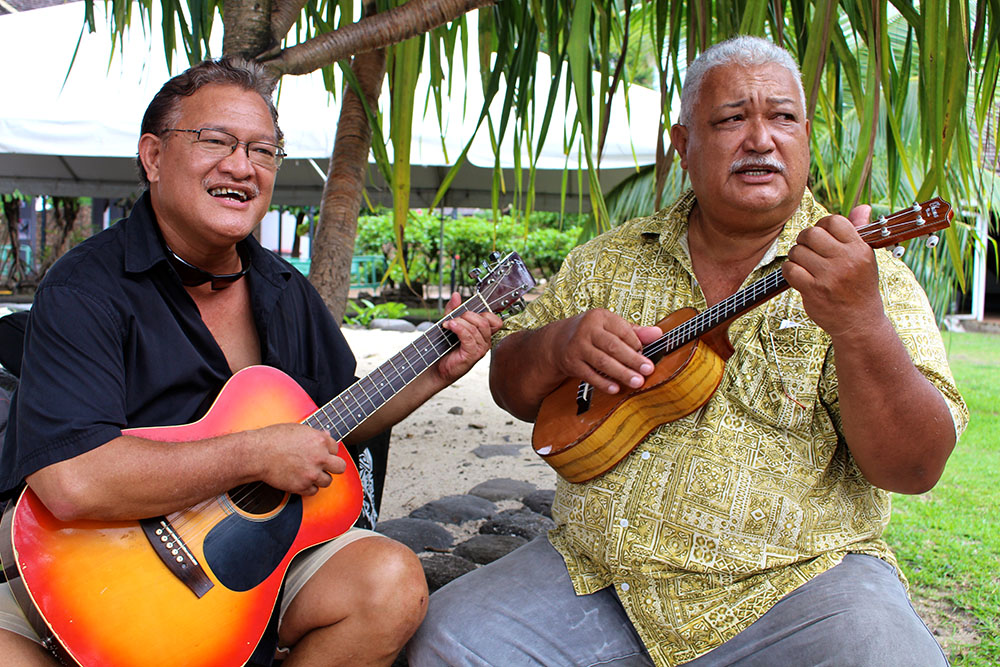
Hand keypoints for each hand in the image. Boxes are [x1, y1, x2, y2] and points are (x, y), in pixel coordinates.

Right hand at [251, 423, 346, 495]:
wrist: (257, 453)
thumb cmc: (273, 439)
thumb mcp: (298, 429)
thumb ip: (315, 434)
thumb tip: (327, 436)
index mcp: (320, 440)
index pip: (336, 448)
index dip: (328, 451)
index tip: (321, 453)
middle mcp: (319, 457)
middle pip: (340, 467)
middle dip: (333, 467)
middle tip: (325, 466)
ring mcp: (312, 473)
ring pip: (328, 481)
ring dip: (319, 478)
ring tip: (308, 473)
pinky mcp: (302, 486)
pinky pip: (313, 491)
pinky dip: (308, 487)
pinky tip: (300, 480)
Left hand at [434, 292, 502, 384]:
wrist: (437, 367)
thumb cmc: (445, 348)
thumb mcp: (450, 324)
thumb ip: (454, 309)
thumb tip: (456, 295)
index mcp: (483, 335)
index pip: (495, 320)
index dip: (484, 313)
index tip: (467, 312)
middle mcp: (484, 342)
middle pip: (485, 321)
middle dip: (468, 315)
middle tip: (454, 318)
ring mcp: (480, 349)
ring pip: (476, 327)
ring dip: (460, 322)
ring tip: (448, 324)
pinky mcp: (472, 355)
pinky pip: (469, 336)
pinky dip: (458, 328)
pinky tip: (449, 326)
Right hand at [548, 309, 660, 394]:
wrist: (558, 341)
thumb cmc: (592, 333)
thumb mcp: (611, 327)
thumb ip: (635, 332)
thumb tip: (658, 334)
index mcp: (600, 317)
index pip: (623, 331)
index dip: (637, 344)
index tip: (648, 356)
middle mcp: (587, 329)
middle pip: (613, 346)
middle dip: (632, 360)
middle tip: (648, 370)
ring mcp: (577, 346)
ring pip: (602, 362)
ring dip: (621, 373)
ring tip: (637, 382)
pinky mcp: (571, 363)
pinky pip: (590, 375)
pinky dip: (603, 383)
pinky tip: (616, 388)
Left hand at [783, 205, 885, 337]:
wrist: (859, 321)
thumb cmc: (860, 286)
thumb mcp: (866, 258)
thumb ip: (860, 231)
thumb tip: (862, 207)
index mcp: (860, 249)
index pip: (834, 221)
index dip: (823, 225)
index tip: (822, 236)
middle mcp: (845, 261)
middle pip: (812, 233)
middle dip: (805, 240)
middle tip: (808, 249)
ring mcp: (829, 276)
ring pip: (798, 251)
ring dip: (797, 257)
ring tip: (805, 265)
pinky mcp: (813, 290)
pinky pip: (790, 269)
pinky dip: (790, 271)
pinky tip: (798, 275)